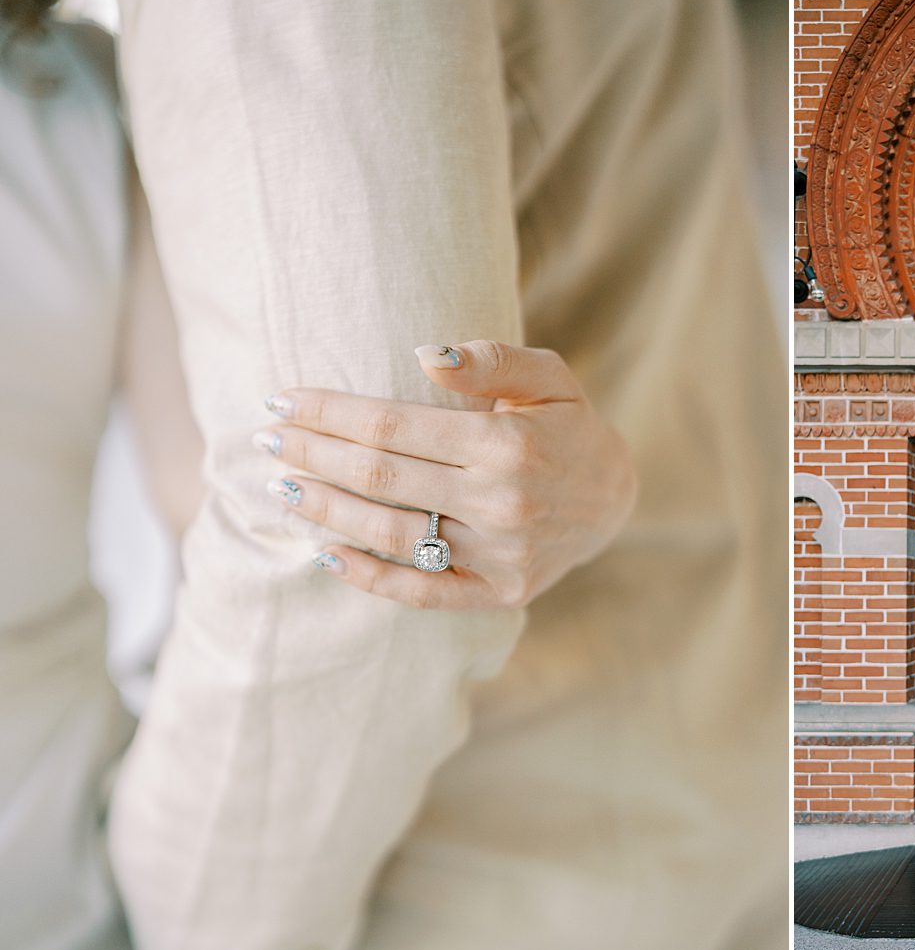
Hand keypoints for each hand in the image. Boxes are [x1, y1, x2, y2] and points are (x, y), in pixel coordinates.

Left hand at [256, 340, 636, 609]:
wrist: (614, 499)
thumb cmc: (567, 425)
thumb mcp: (548, 375)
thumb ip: (490, 360)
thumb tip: (423, 356)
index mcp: (507, 444)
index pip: (392, 426)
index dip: (328, 412)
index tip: (281, 399)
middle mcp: (501, 503)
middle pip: (379, 477)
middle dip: (312, 454)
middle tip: (265, 439)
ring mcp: (498, 555)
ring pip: (389, 533)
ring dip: (325, 509)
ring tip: (283, 485)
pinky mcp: (498, 594)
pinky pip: (418, 591)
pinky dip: (365, 575)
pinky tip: (323, 550)